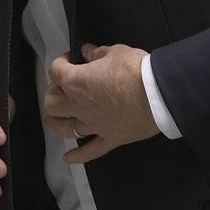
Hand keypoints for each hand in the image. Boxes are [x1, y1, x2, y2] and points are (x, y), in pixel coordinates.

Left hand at [43, 43, 158, 164]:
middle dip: (53, 92)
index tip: (70, 59)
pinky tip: (68, 158)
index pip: (56, 70)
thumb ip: (97, 53)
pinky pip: (90, 151)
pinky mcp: (110, 138)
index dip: (60, 62)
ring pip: (64, 128)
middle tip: (63, 86)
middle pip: (52, 103)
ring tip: (55, 116)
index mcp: (77, 82)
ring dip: (56, 121)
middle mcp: (79, 105)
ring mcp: (93, 124)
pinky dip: (78, 156)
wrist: (158, 96)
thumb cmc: (136, 71)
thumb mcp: (115, 52)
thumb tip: (87, 51)